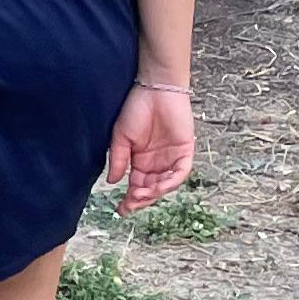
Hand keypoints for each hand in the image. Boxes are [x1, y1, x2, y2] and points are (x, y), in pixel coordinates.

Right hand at [103, 84, 195, 209]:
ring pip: (166, 184)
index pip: (136, 185)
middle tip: (131, 204)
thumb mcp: (120, 137)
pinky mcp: (185, 151)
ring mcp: (172, 157)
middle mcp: (157, 162)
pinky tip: (159, 186)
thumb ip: (118, 159)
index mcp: (141, 160)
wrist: (155, 89)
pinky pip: (181, 172)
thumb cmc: (136, 108)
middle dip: (142, 199)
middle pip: (152, 188)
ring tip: (141, 194)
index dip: (130, 199)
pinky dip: (171, 181)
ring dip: (155, 192)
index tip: (121, 210)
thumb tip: (112, 181)